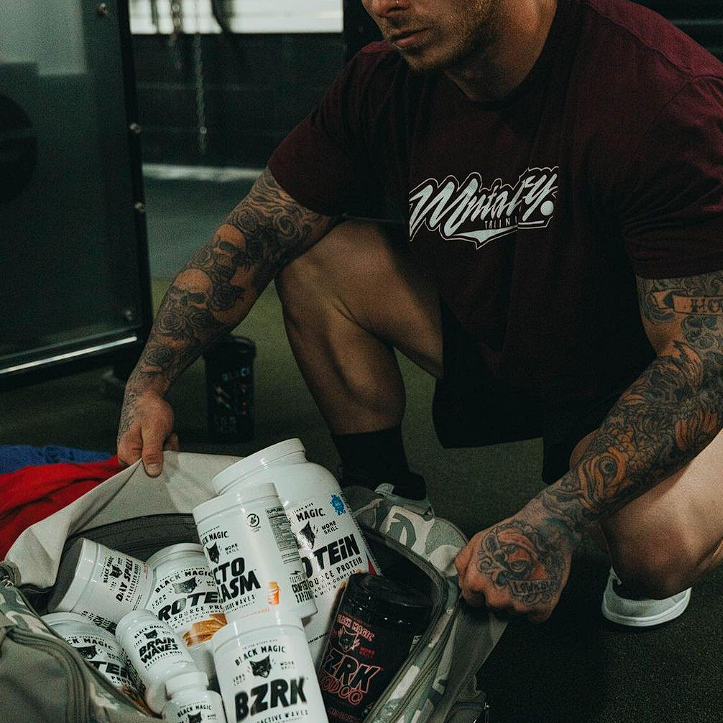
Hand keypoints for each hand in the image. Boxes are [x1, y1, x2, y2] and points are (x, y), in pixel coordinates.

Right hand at [116, 387, 178, 476]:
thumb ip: (152, 452)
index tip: (164, 451)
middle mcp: (127, 456)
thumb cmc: (148, 409)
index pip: (144, 475)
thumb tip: (152, 472)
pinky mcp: (142, 448)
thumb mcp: (154, 431)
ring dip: (166, 448)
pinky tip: (164, 435)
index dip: (159, 466)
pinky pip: (158, 454)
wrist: (147, 395)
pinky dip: (165, 445)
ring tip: (164, 434)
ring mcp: (135, 452)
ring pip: (158, 460)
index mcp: (126, 454)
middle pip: (153, 468)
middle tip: (165, 439)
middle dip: (164, 455)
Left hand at [455, 504, 574, 622]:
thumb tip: (463, 582)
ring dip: (518, 599)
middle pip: (493, 606)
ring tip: (525, 575)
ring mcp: (519, 605)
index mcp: (477, 581)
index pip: (472, 599)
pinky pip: (534, 616)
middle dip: (499, 593)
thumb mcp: (478, 540)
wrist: (544, 530)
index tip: (491, 579)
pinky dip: (537, 605)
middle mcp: (496, 597)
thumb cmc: (512, 533)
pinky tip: (537, 585)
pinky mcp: (542, 607)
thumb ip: (463, 563)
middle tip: (511, 573)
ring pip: (514, 611)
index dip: (480, 589)